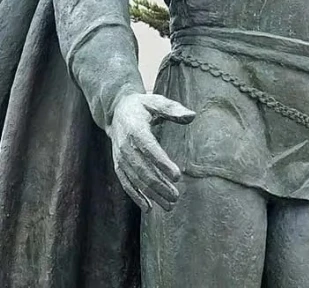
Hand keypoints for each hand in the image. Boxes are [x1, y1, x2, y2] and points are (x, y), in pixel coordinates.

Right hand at [106, 93, 194, 212]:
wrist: (117, 112)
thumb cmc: (142, 106)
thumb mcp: (156, 101)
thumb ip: (173, 109)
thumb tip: (192, 116)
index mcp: (135, 129)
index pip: (149, 149)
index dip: (162, 163)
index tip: (177, 176)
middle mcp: (125, 146)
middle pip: (143, 169)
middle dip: (159, 185)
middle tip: (176, 196)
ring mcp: (120, 158)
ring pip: (136, 180)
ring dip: (152, 194)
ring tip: (169, 205)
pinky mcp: (118, 165)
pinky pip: (126, 183)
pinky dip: (137, 196)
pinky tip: (149, 207)